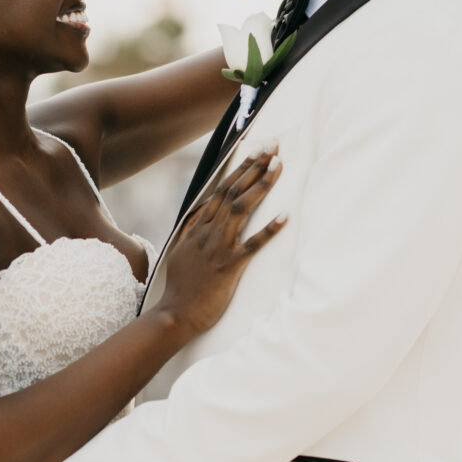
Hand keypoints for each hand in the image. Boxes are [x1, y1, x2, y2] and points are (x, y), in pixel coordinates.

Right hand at [152, 150, 285, 336]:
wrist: (176, 314)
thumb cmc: (181, 288)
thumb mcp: (179, 252)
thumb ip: (190, 231)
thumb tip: (199, 214)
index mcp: (197, 228)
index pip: (220, 189)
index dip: (239, 169)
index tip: (254, 151)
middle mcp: (208, 232)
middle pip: (232, 191)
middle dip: (253, 166)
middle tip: (272, 147)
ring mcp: (219, 248)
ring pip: (241, 208)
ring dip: (261, 185)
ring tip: (278, 166)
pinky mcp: (230, 266)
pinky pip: (253, 244)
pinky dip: (269, 229)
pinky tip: (285, 215)